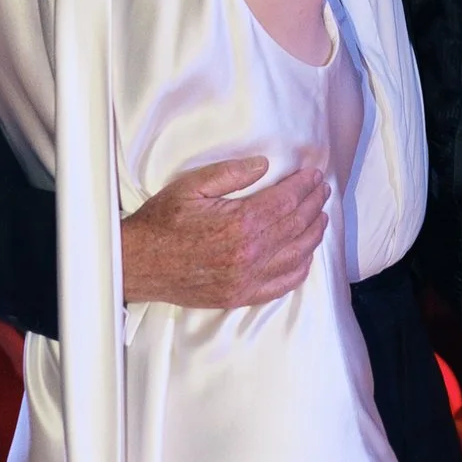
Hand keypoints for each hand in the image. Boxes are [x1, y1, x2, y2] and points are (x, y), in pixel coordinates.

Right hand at [119, 155, 330, 308]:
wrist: (138, 264)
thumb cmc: (162, 222)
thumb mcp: (191, 186)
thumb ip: (231, 174)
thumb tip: (264, 165)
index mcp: (240, 223)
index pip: (287, 201)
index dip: (304, 186)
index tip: (314, 174)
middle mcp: (250, 254)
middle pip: (296, 225)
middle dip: (314, 204)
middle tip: (322, 190)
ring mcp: (247, 279)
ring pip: (296, 255)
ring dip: (314, 234)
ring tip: (321, 217)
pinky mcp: (241, 296)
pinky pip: (282, 284)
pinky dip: (300, 269)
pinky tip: (306, 256)